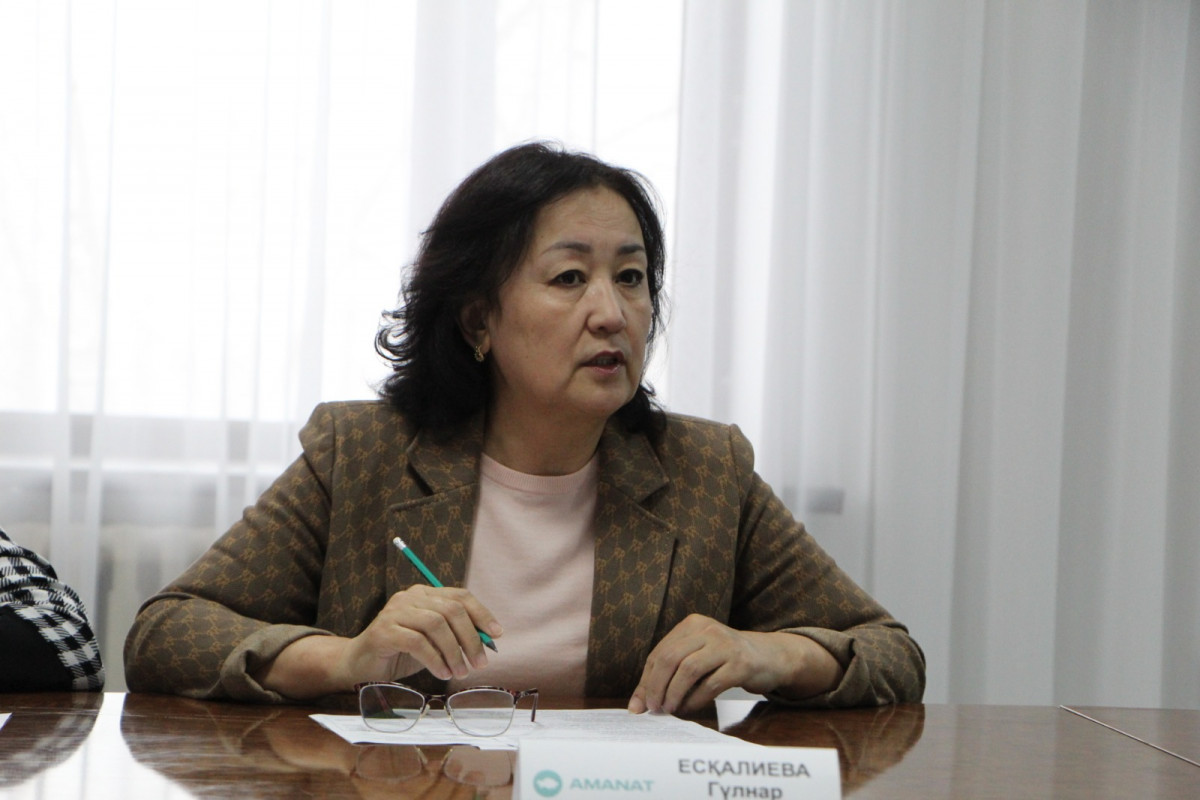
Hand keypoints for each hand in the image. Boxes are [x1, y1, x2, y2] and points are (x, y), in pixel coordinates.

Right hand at [340, 584, 502, 683]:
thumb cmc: (401, 653)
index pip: (459, 596)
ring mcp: (394, 612)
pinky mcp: (383, 631)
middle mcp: (409, 597)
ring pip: (436, 625)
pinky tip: (442, 673)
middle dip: (470, 638)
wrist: (360, 664)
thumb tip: (489, 640)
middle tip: (480, 663)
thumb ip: (455, 634)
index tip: (497, 634)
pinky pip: (417, 642)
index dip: (481, 613)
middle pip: (450, 610)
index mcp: (424, 594)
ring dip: (454, 651)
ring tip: (460, 672)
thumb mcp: (434, 641)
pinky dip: (435, 659)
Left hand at [626, 614, 843, 714]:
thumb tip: (638, 705)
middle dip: (656, 687)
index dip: (646, 680)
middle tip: (654, 709)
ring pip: (688, 670)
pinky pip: (711, 684)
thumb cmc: (725, 660)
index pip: (660, 653)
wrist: (769, 656)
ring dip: (674, 694)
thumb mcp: (697, 658)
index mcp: (692, 624)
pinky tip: (690, 709)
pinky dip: (696, 700)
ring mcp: (725, 645)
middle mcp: (708, 629)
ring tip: (669, 710)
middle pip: (670, 658)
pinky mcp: (741, 664)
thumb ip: (669, 675)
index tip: (640, 705)